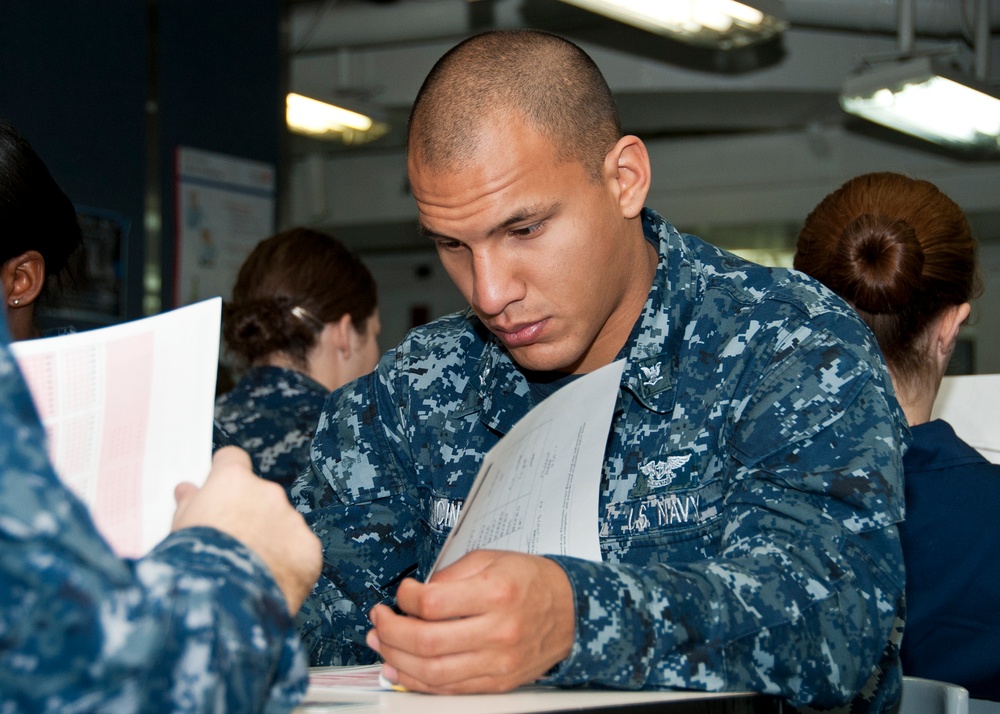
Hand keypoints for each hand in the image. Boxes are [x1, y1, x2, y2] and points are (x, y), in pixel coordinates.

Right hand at [172, 446, 321, 614]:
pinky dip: (289, 564)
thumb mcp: (180, 528)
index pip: (233, 460)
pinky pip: (300, 551)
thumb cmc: (194, 563)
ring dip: (271, 540)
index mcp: (233, 482)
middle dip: (250, 516)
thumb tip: (187, 491)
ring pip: (283, 525)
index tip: (222, 488)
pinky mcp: (309, 549)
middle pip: (261, 497)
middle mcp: (268, 494)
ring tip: (248, 570)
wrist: (221, 601)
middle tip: (233, 544)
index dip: (226, 474)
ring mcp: (292, 520)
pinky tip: (269, 582)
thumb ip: (190, 504)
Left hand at [366, 550, 574, 692]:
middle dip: (391, 631)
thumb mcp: (493, 559)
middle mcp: (498, 631)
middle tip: (379, 619)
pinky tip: (400, 669)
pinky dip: (418, 682)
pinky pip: (449, 689)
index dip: (405, 598)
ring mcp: (498, 662)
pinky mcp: (498, 683)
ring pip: (433, 672)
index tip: (401, 592)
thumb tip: (416, 595)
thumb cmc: (532, 582)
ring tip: (381, 643)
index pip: (434, 602)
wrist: (572, 612)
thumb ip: (452, 575)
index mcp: (496, 593)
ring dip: (396, 659)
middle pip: (427, 641)